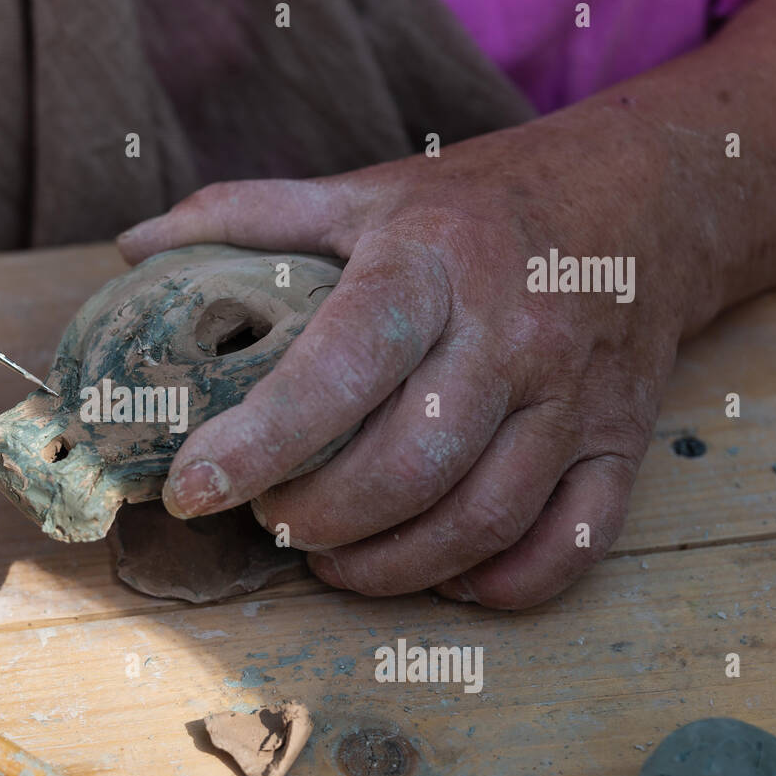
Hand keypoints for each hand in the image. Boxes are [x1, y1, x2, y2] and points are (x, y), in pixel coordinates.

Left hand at [118, 119, 698, 608]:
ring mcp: (574, 398)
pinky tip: (438, 575)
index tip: (194, 488)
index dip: (261, 440)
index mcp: (432, 264)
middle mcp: (511, 335)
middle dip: (318, 517)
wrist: (641, 195)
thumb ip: (248, 214)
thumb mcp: (365, 190)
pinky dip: (499, 585)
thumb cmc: (476, 205)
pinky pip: (570, 545)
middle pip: (410, 464)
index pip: (341, 366)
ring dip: (390, 566)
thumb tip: (133, 245)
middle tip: (267, 519)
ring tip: (328, 559)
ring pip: (482, 519)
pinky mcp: (621, 443)